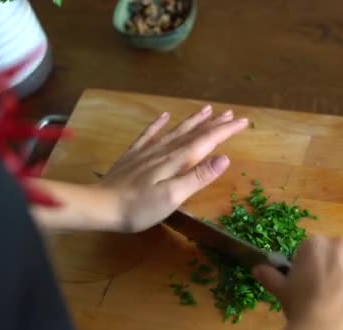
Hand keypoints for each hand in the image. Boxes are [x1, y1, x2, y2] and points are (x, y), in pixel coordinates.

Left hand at [99, 105, 247, 231]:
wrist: (99, 205)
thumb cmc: (139, 207)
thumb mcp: (173, 196)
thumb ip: (198, 177)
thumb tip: (224, 158)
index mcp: (177, 161)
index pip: (207, 141)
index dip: (226, 131)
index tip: (243, 121)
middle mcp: (165, 150)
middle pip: (194, 133)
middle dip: (215, 123)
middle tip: (231, 113)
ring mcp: (148, 151)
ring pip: (176, 130)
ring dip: (193, 120)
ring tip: (207, 109)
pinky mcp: (134, 155)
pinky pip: (150, 133)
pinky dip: (160, 123)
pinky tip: (165, 116)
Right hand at [253, 235, 342, 329]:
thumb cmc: (303, 310)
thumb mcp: (284, 293)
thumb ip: (273, 277)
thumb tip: (258, 268)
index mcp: (315, 244)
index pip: (319, 252)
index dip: (318, 271)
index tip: (317, 288)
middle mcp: (342, 244)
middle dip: (341, 273)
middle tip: (335, 298)